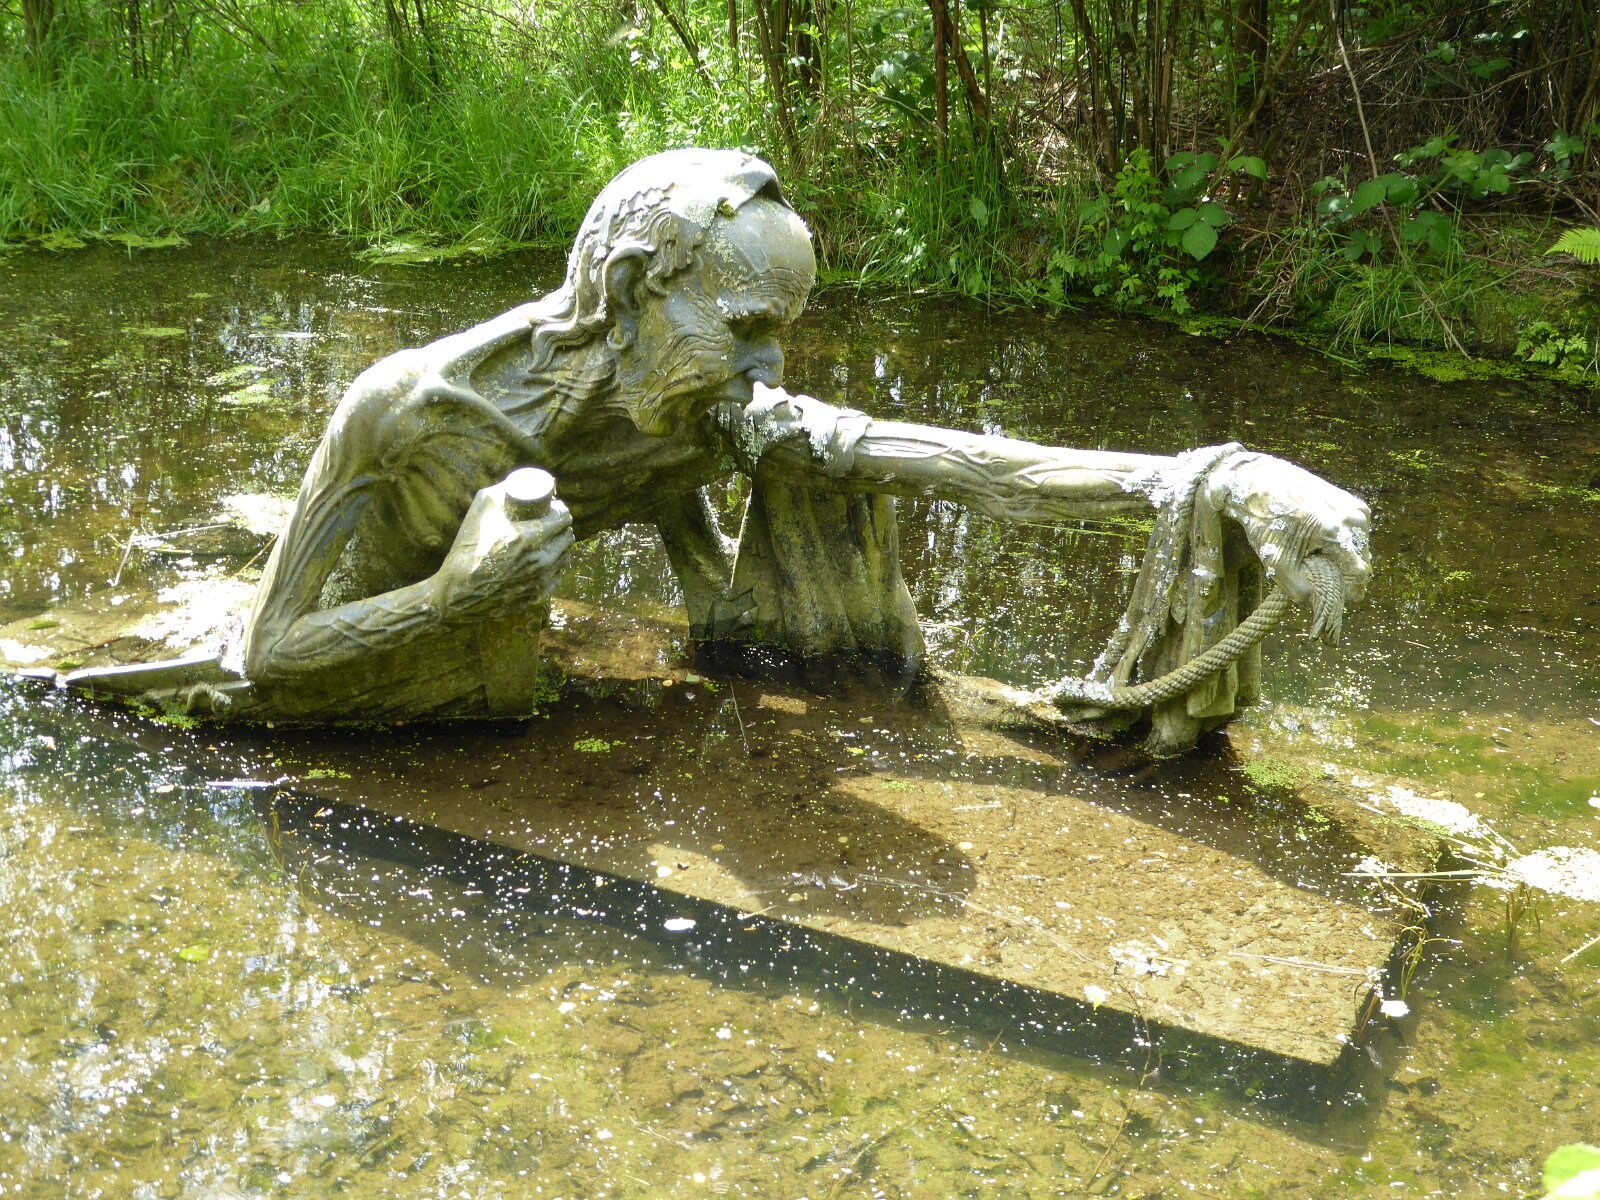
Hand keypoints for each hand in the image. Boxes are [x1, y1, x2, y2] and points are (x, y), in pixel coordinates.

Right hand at [432, 470, 573, 621]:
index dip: (560, 509)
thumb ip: (501, 490)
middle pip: (567, 536)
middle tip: (551, 522)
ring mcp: (539, 580)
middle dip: (562, 526)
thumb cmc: (467, 548)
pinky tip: (546, 560)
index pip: (562, 518)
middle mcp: (538, 560)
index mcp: (527, 537)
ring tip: (549, 539)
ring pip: (565, 556)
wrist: (456, 591)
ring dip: (561, 545)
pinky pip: (557, 576)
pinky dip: (554, 566)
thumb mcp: (481, 509)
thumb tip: (517, 483)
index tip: (553, 508)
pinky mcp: (537, 596)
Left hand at [1207, 451, 1371, 611]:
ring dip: (1346, 555)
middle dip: (1347, 572)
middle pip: (1362, 558)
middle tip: (1326, 578)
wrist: (1258, 482)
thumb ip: (1295, 586)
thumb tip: (1312, 601)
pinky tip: (1324, 541)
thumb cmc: (1265, 520)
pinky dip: (1344, 539)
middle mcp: (1351, 519)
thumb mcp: (1274, 559)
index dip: (1354, 590)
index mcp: (1335, 533)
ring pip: (1360, 544)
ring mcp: (1353, 506)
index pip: (1359, 572)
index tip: (1347, 599)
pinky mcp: (1349, 499)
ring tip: (1322, 557)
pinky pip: (1356, 529)